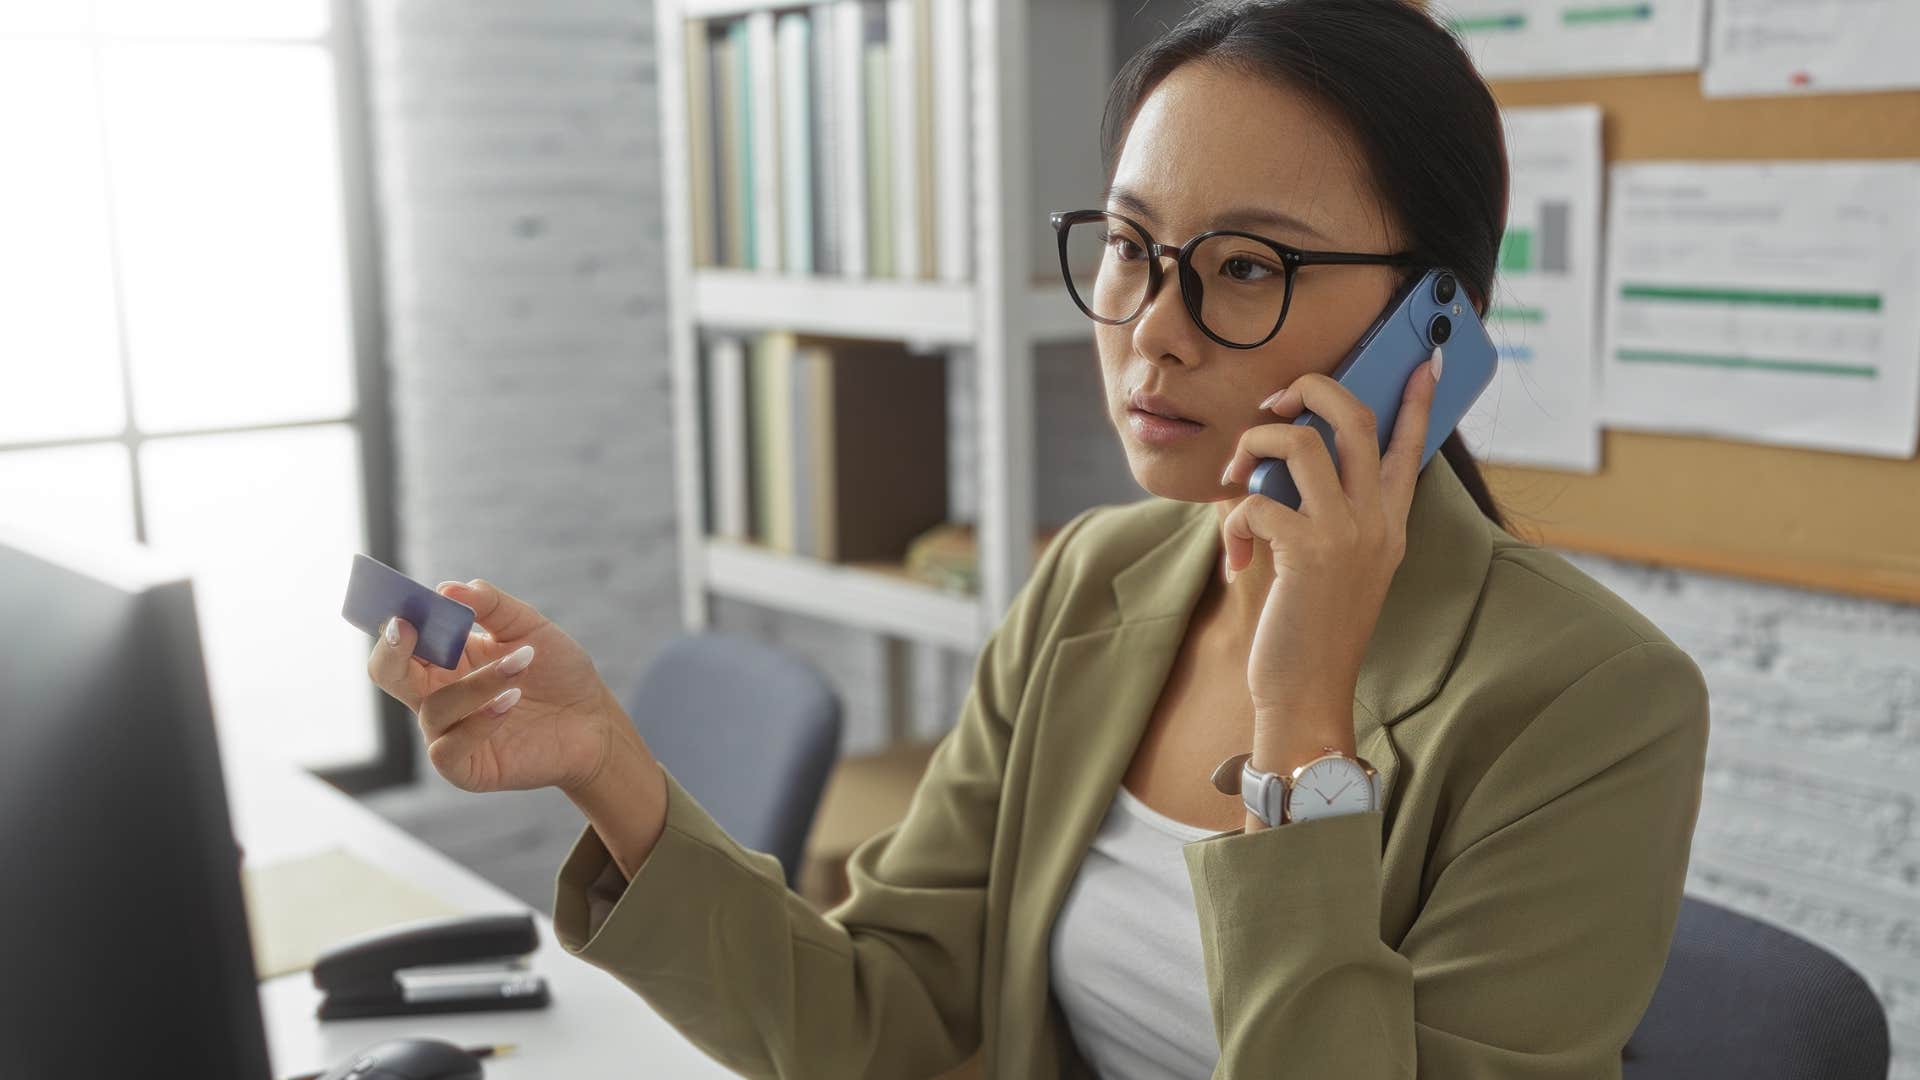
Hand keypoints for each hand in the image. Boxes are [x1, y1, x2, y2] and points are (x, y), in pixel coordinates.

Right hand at [365, 578, 629, 793]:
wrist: (594, 719)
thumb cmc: (556, 671)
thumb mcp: (529, 627)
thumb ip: (492, 606)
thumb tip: (449, 588)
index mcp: (444, 658)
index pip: (399, 639)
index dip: (393, 620)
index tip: (402, 605)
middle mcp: (436, 694)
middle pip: (387, 673)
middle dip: (391, 650)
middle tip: (408, 627)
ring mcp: (448, 733)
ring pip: (434, 708)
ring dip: (477, 683)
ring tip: (522, 664)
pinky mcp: (466, 768)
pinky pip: (447, 750)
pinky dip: (477, 723)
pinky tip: (510, 702)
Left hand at [1218, 347, 1441, 734]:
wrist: (1307, 695)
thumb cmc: (1311, 632)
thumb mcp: (1333, 568)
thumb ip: (1323, 516)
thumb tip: (1277, 468)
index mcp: (1389, 525)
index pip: (1409, 447)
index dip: (1416, 400)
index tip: (1427, 361)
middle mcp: (1377, 522)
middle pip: (1355, 418)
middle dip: (1310, 390)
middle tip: (1275, 406)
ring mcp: (1347, 535)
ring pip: (1302, 443)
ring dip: (1254, 448)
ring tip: (1237, 480)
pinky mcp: (1308, 553)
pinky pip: (1257, 501)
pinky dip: (1233, 522)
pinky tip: (1236, 558)